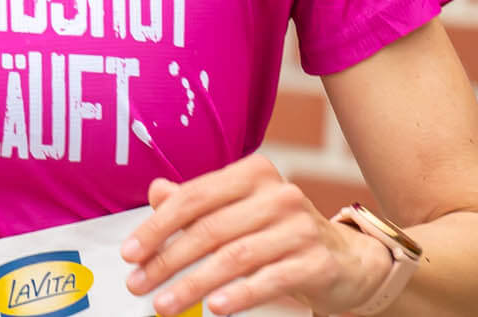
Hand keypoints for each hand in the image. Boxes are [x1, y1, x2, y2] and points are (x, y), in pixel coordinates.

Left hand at [121, 154, 387, 315]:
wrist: (348, 260)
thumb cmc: (279, 233)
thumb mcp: (238, 211)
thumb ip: (197, 201)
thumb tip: (156, 191)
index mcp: (252, 173)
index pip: (193, 197)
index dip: (157, 226)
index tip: (130, 253)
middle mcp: (278, 194)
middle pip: (209, 229)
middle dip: (167, 260)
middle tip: (139, 284)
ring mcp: (300, 226)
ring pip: (234, 257)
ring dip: (194, 284)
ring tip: (165, 304)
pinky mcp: (318, 261)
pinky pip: (270, 279)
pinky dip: (239, 294)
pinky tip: (215, 308)